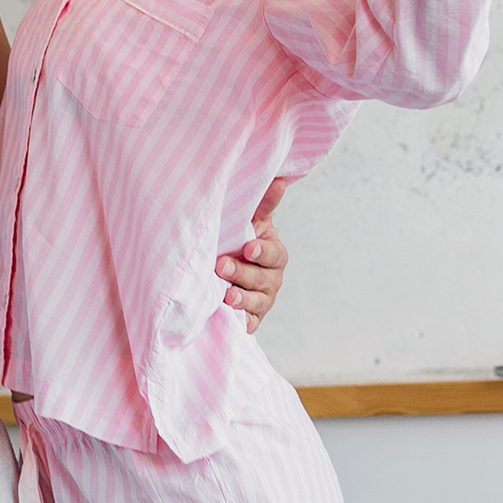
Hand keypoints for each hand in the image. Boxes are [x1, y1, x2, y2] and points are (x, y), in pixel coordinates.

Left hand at [215, 176, 288, 333]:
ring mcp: (262, 300)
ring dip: (242, 299)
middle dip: (243, 273)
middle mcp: (271, 279)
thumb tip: (279, 179)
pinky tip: (230, 317)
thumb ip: (264, 204)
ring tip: (226, 295)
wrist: (227, 272)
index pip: (273, 254)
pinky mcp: (250, 318)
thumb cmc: (240, 241)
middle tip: (222, 266)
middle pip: (262, 279)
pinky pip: (248, 323)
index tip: (249, 247)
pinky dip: (240, 321)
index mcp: (274, 254)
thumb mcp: (251, 222)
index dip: (262, 252)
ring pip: (256, 303)